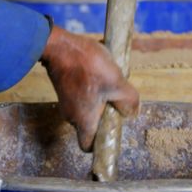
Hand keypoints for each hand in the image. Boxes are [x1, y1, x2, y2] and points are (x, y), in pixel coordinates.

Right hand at [41, 26, 139, 150]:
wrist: (60, 45)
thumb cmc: (87, 66)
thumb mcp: (117, 83)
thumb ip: (128, 102)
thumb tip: (131, 113)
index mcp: (83, 120)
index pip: (88, 145)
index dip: (100, 143)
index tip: (112, 130)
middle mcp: (71, 115)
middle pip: (90, 124)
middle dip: (105, 115)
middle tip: (116, 99)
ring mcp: (66, 100)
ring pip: (87, 107)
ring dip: (99, 98)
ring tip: (109, 81)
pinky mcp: (64, 86)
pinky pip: (81, 94)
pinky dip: (91, 87)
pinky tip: (98, 72)